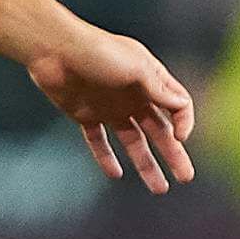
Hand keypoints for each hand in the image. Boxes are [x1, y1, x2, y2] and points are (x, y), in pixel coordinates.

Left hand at [28, 25, 196, 193]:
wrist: (54, 49)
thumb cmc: (97, 51)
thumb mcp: (135, 67)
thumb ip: (159, 88)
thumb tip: (182, 105)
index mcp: (150, 79)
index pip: (178, 104)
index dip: (183, 122)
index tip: (180, 138)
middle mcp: (134, 95)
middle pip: (160, 130)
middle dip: (174, 154)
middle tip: (186, 177)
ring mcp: (110, 107)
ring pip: (134, 141)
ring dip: (146, 164)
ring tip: (159, 189)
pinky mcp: (87, 115)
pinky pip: (99, 141)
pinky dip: (106, 158)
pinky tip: (116, 174)